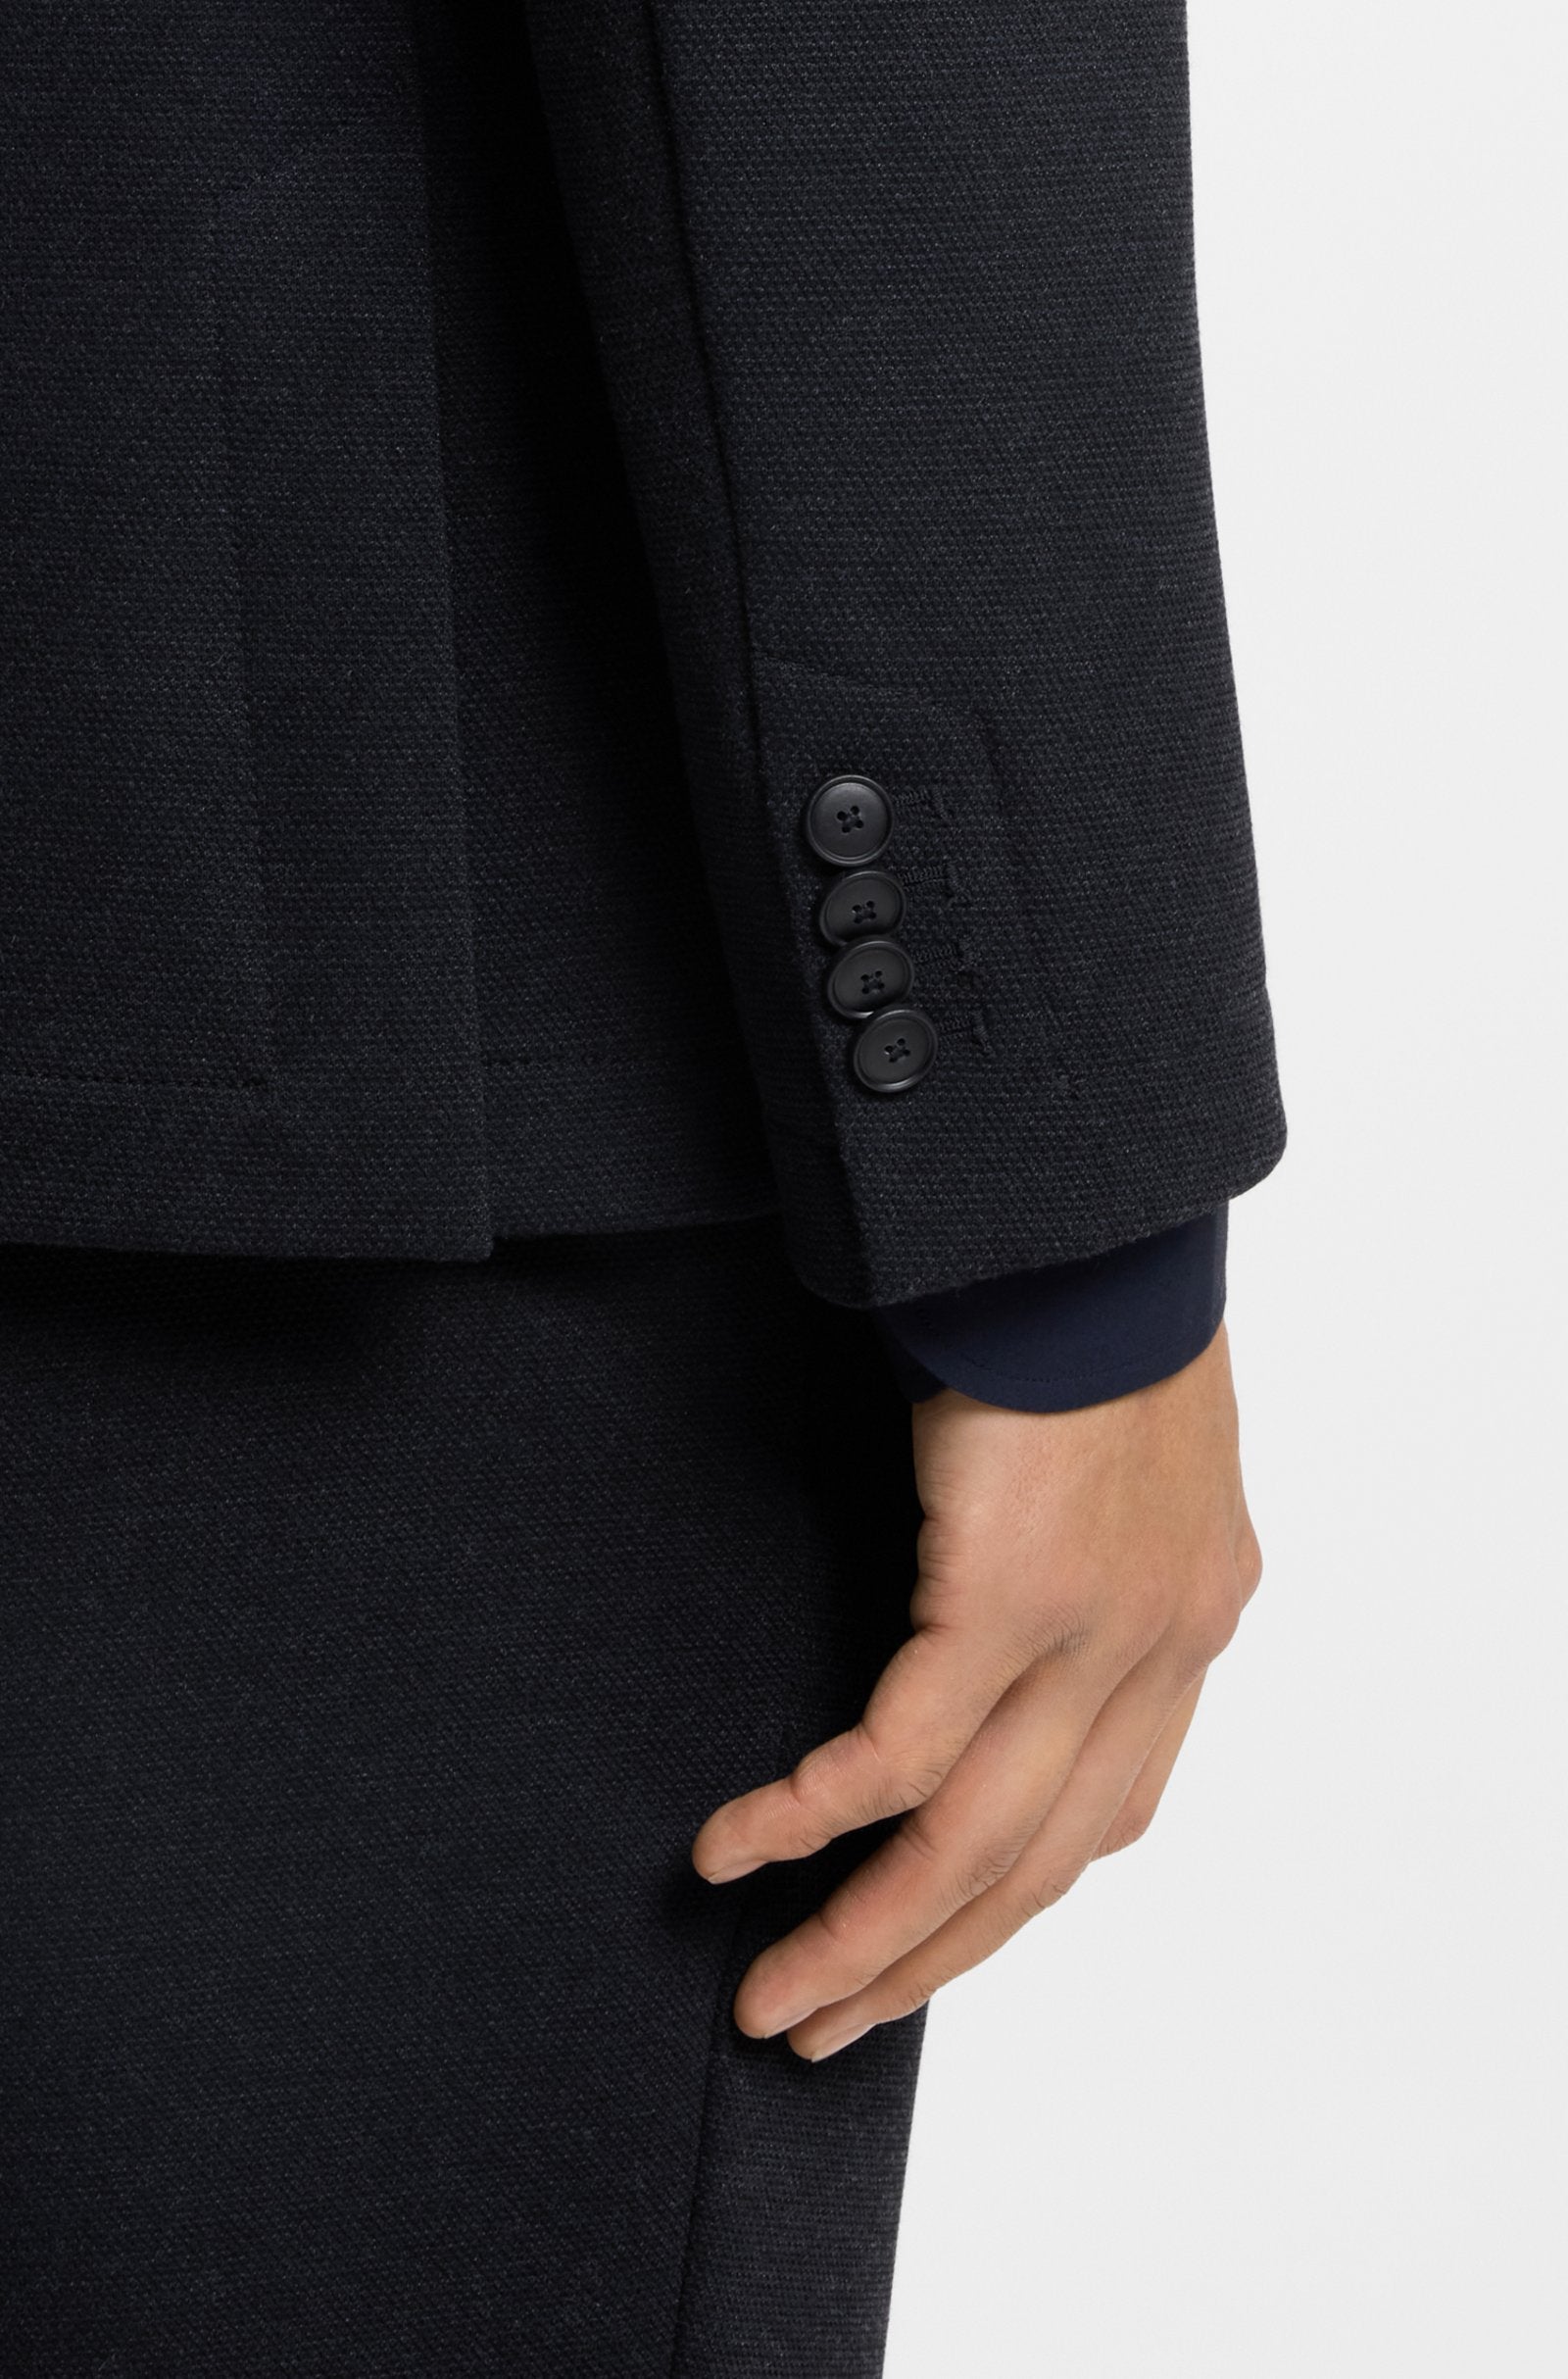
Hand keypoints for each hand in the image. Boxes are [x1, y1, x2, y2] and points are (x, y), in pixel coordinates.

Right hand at [692, 1323, 1261, 2058]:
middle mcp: (1162, 1645)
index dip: (1008, 1899)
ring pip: (973, 1844)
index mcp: (1187, 1616)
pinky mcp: (1014, 1598)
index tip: (922, 1948)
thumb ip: (1077, 1558)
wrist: (1087, 1216)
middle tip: (825, 2024)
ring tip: (776, 1995)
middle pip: (1039, 1865)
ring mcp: (1100, 1632)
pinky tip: (738, 1847)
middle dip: (924, 1961)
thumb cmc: (1074, 1302)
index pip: (1106, 1812)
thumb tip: (982, 1622)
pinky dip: (813, 1816)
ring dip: (866, 1935)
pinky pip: (900, 1755)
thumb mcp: (1105, 1457)